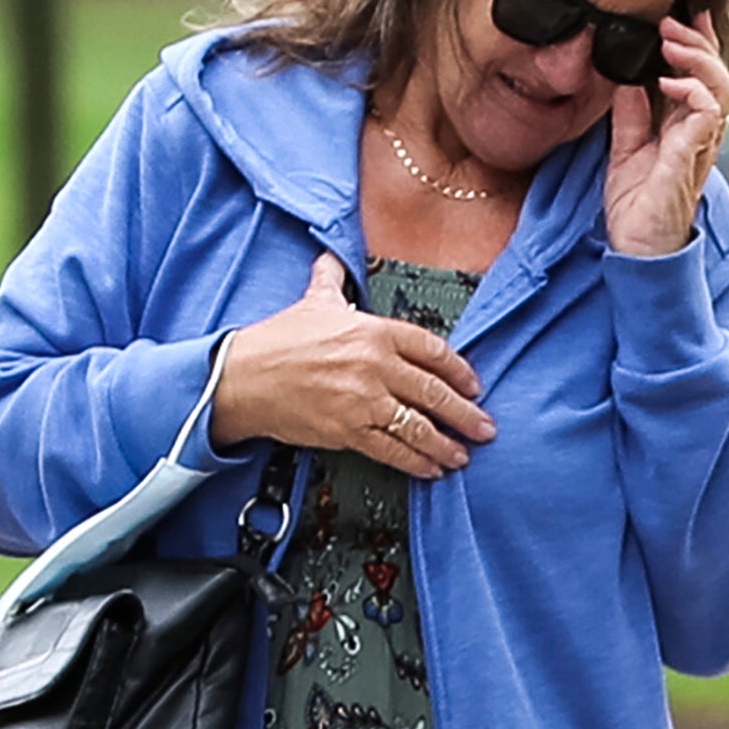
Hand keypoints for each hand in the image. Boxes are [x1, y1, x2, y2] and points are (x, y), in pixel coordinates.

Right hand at [206, 248, 491, 476]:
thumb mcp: (312, 301)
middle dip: (465, 414)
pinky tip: (432, 469)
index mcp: (373, 329)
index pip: (433, 350)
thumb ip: (330, 279)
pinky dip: (416, 462)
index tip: (474, 385)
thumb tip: (331, 259)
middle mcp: (375, 364)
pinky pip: (393, 449)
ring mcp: (364, 399)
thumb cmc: (277, 340)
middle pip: (434, 392)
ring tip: (463, 455)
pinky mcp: (349, 429)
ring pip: (418, 426)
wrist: (244, 377)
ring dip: (446, 444)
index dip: (459, 371)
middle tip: (485, 428)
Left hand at [605, 10, 728, 255]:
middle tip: (671, 24)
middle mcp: (701, 136)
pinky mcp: (689, 161)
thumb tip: (625, 77)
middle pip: (719, 77)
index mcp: (687, 130)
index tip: (686, 16)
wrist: (636, 252)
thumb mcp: (624, 149)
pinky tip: (665, 82)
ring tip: (670, 45)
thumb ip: (630, 114)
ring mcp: (699, 148)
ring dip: (697, 60)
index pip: (704, 79)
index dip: (700, 45)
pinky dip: (690, 92)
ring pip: (721, 90)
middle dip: (698, 43)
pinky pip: (706, 116)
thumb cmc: (636, 208)